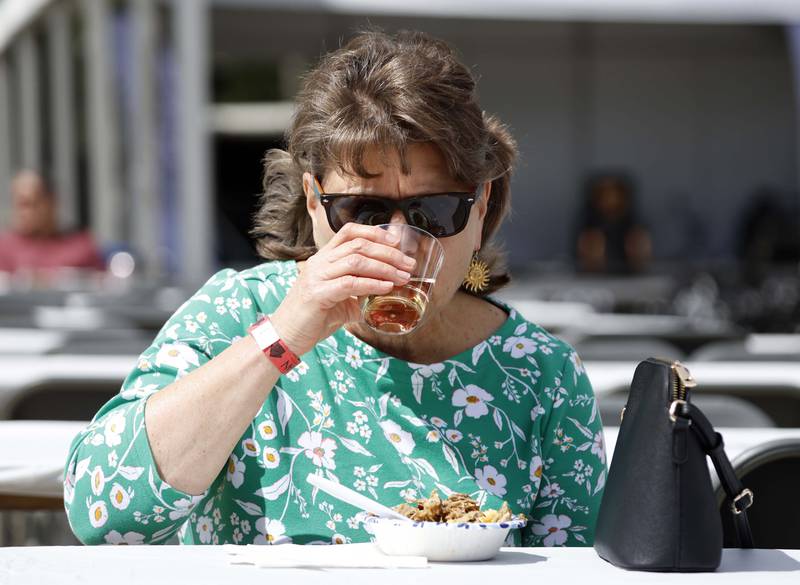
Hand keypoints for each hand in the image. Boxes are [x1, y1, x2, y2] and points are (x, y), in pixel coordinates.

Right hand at [269, 224, 415, 354]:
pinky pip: (350, 283)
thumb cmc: (312, 318)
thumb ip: (358, 292)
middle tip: (409, 264)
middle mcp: (319, 262)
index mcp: (323, 259)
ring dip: (385, 267)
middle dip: (389, 252)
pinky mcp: (317, 294)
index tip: (396, 241)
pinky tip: (387, 287)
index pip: (349, 232)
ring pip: (356, 261)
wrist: (286, 337)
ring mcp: (316, 276)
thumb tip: (385, 291)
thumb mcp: (339, 300)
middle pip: (358, 245)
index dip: (374, 232)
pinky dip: (372, 284)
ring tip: (403, 276)